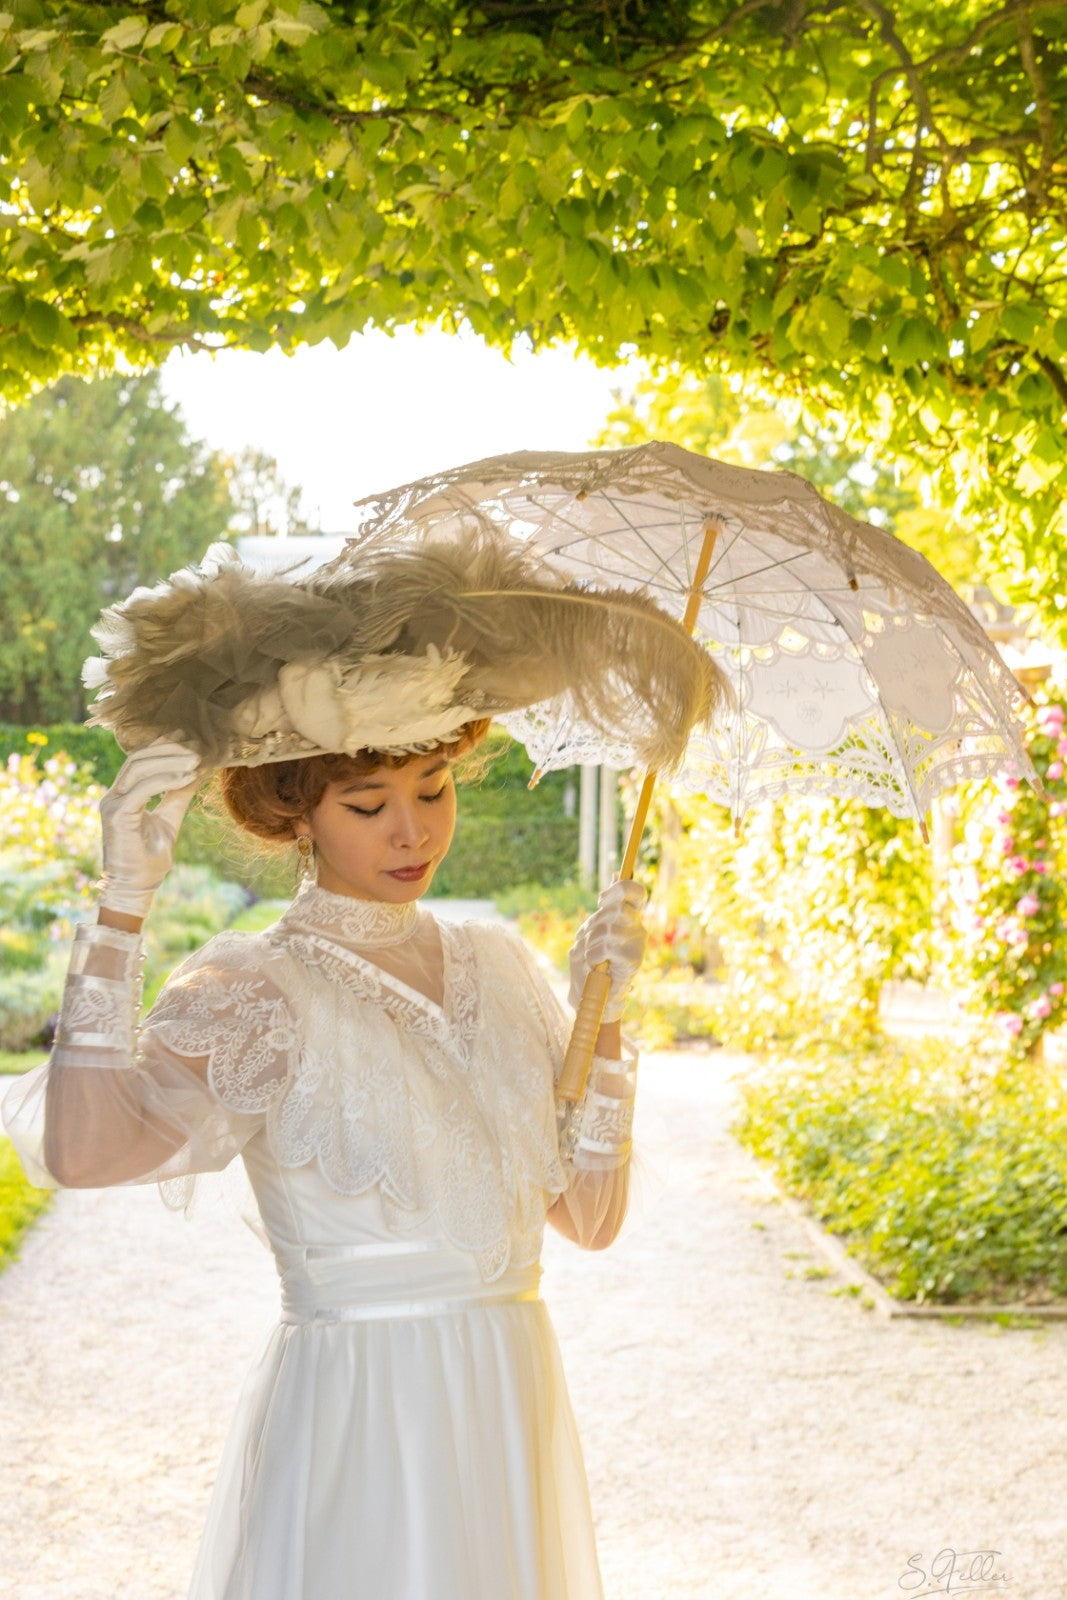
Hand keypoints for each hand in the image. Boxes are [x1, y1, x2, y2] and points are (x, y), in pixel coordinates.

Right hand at [98, 741, 201, 917]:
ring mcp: (112, 804)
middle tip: (197, 750)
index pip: (139, 760)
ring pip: (139, 769)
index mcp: (123, 794)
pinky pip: (142, 789)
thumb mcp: (170, 820)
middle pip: (138, 759)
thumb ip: (178, 795)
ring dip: (170, 762)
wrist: (136, 888)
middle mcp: (113, 795)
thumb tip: (197, 771)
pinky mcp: (117, 815)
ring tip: (196, 762)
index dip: (163, 748)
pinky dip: (165, 780)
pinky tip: (187, 778)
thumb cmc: (150, 858)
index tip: (191, 743)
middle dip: (169, 751)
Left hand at [568, 878, 648, 1023]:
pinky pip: (607, 947)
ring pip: (607, 928)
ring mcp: (637, 943)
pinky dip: (593, 956)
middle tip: (590, 939)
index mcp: (628, 917)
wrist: (594, 997)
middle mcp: (637, 927)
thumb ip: (606, 905)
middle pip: (618, 908)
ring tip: (591, 957)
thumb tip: (616, 872)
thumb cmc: (591, 962)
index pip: (635, 891)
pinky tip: (597, 965)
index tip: (602, 899)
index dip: (619, 889)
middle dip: (595, 924)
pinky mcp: (634, 960)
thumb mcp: (593, 929)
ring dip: (590, 943)